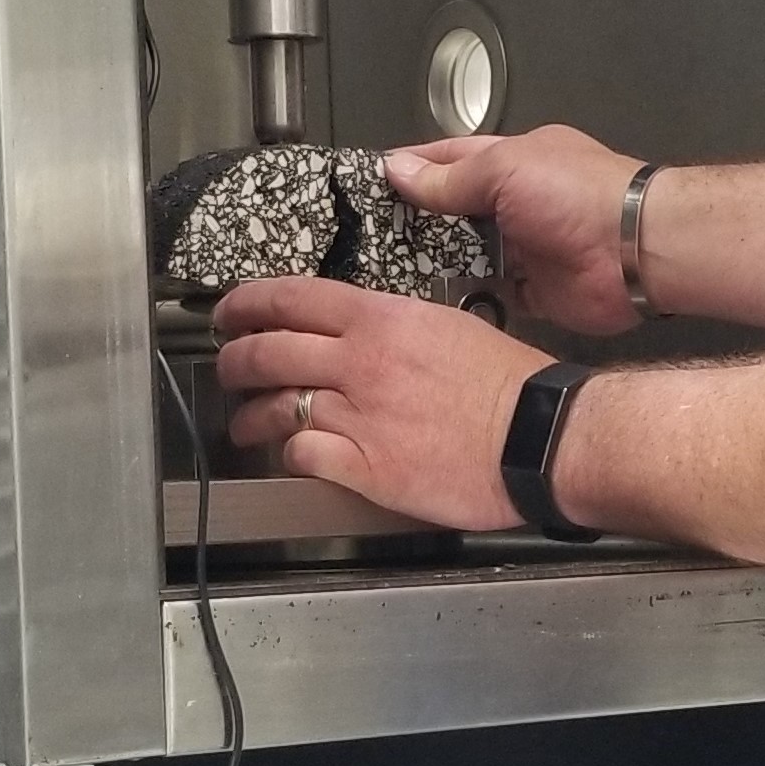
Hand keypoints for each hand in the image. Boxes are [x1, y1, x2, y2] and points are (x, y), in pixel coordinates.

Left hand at [215, 277, 552, 530]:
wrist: (537, 435)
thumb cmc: (506, 381)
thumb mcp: (446, 325)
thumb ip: (392, 327)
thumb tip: (358, 331)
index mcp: (382, 319)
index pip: (291, 298)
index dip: (247, 302)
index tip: (228, 310)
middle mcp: (360, 362)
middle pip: (267, 351)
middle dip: (234, 359)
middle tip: (227, 364)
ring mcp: (359, 416)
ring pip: (276, 406)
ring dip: (250, 415)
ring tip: (245, 423)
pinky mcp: (365, 467)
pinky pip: (304, 455)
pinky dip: (291, 454)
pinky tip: (294, 456)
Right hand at [383, 126, 645, 334]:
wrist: (635, 252)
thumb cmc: (576, 195)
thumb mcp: (505, 172)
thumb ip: (450, 177)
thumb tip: (396, 168)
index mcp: (512, 160)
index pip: (450, 158)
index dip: (411, 167)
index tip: (368, 182)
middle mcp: (516, 202)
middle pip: (453, 211)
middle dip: (415, 223)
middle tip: (363, 240)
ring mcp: (523, 248)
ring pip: (465, 256)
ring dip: (434, 265)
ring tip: (382, 276)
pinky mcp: (532, 291)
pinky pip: (488, 296)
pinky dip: (464, 300)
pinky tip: (427, 307)